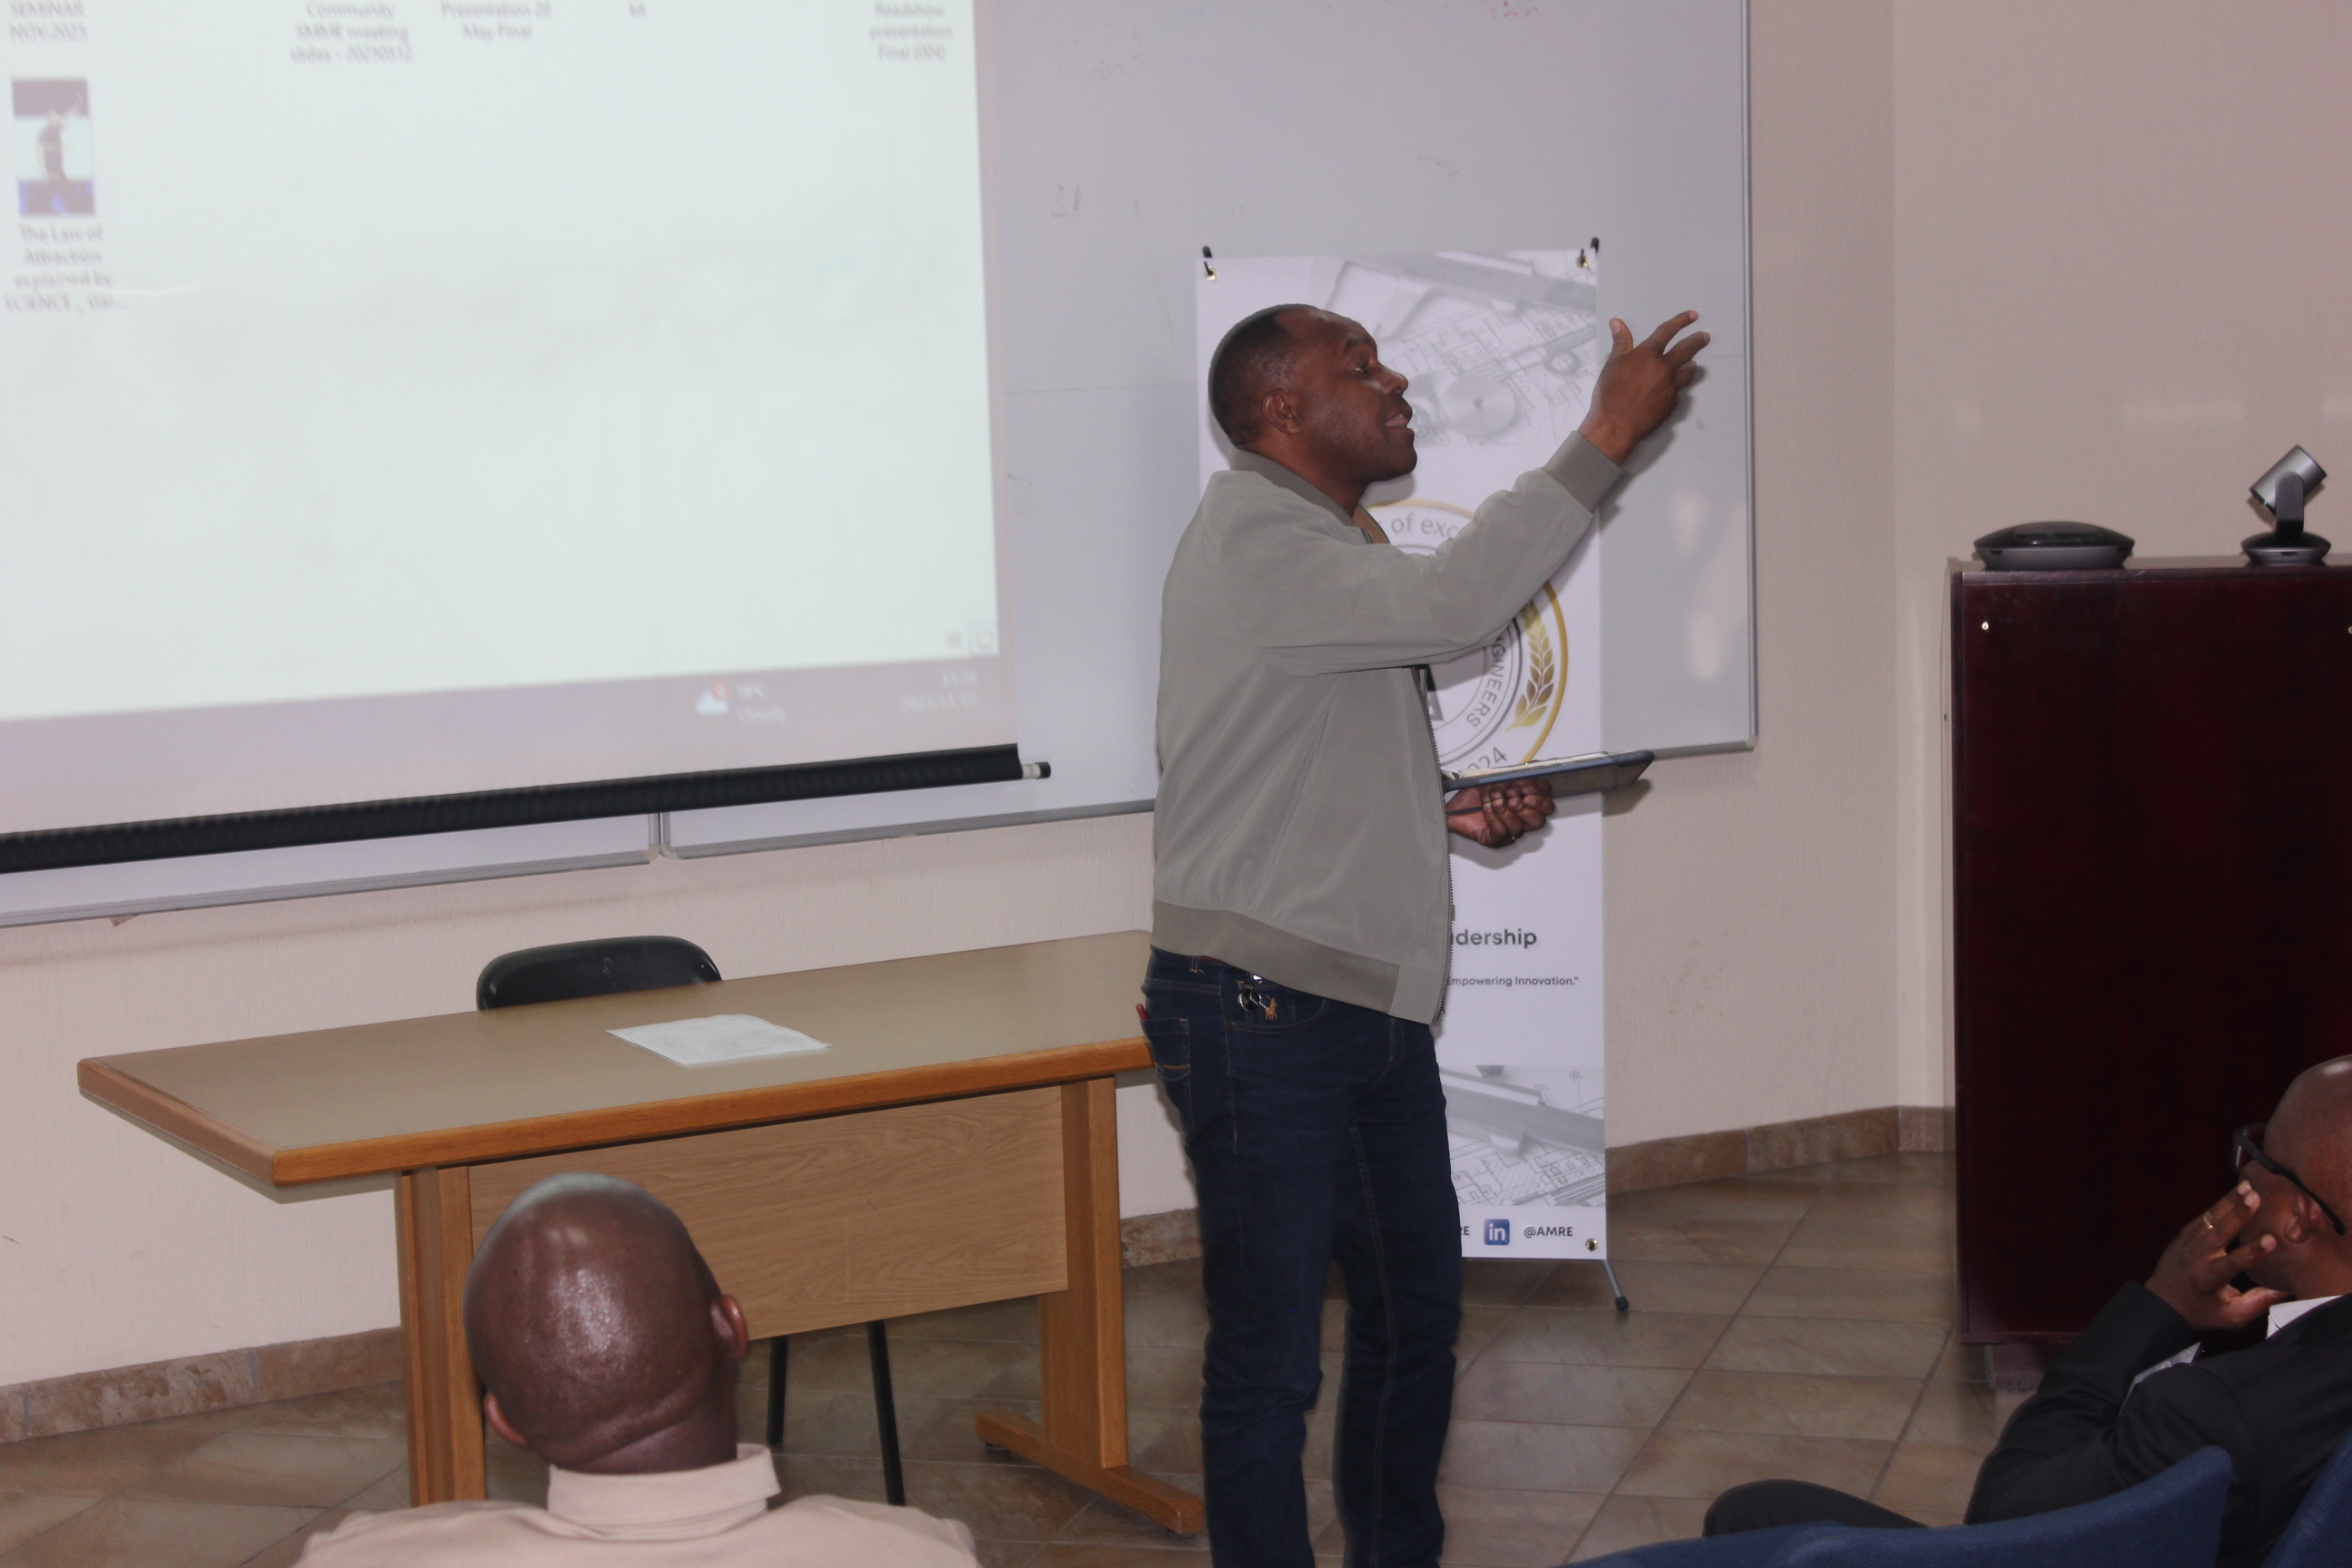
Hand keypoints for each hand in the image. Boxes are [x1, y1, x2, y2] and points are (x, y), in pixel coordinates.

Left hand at [1446, 776, 1554, 847]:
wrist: (1452, 806)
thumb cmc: (1473, 795)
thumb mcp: (1492, 777)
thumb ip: (1510, 774)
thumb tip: (1523, 772)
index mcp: (1524, 803)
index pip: (1546, 800)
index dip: (1539, 792)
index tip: (1524, 785)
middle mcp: (1520, 819)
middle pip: (1540, 819)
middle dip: (1529, 806)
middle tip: (1514, 796)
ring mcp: (1509, 831)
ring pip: (1519, 827)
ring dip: (1504, 809)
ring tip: (1494, 799)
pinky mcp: (1495, 840)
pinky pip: (1501, 832)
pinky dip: (1492, 817)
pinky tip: (1486, 808)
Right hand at [1578, 311, 1708, 463]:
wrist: (1616, 425)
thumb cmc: (1610, 396)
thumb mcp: (1612, 364)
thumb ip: (1620, 343)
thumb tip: (1618, 324)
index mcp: (1648, 355)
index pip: (1668, 331)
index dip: (1681, 321)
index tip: (1692, 316)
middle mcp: (1664, 368)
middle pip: (1687, 350)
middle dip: (1697, 341)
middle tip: (1704, 337)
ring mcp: (1670, 387)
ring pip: (1688, 372)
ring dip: (1691, 366)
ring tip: (1692, 364)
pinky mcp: (1671, 404)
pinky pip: (1679, 392)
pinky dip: (1678, 387)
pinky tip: (1674, 388)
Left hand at [2144, 1184, 2286, 1331]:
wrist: (2161, 1302)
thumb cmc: (2200, 1312)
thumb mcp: (2231, 1315)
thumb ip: (2258, 1303)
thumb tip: (2288, 1290)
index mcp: (2209, 1278)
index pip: (2233, 1263)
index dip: (2252, 1252)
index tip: (2272, 1240)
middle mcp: (2197, 1257)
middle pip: (2219, 1231)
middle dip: (2238, 1213)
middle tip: (2255, 1196)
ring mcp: (2188, 1242)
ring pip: (2212, 1218)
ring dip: (2230, 1201)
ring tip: (2248, 1186)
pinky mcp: (2185, 1233)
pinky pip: (2205, 1216)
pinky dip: (2220, 1204)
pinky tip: (2236, 1192)